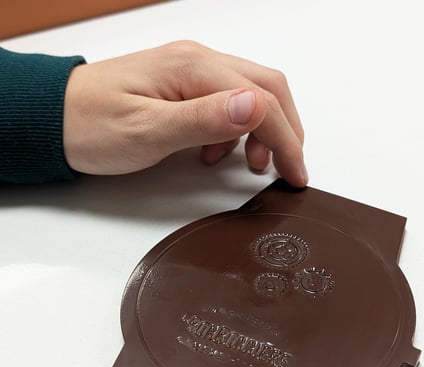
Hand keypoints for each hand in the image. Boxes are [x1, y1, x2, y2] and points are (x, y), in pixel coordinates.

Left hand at [63, 40, 306, 186]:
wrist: (53, 119)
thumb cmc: (91, 126)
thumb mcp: (148, 131)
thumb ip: (204, 120)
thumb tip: (256, 107)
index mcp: (193, 69)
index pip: (262, 99)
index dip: (287, 139)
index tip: (297, 174)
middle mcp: (197, 62)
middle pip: (266, 88)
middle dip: (285, 131)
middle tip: (288, 170)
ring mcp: (190, 72)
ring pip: (250, 94)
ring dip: (262, 131)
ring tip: (249, 167)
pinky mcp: (181, 86)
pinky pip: (226, 101)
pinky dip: (235, 131)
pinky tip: (215, 154)